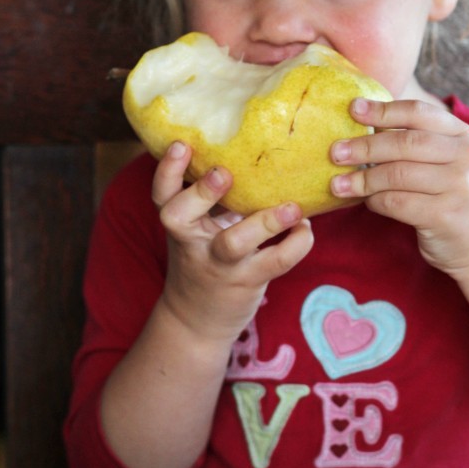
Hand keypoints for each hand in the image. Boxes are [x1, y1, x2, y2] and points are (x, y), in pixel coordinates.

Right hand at [152, 141, 313, 341]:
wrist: (196, 322)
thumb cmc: (203, 258)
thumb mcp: (197, 228)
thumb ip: (212, 199)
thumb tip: (251, 149)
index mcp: (181, 224)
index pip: (162, 195)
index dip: (167, 170)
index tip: (183, 144)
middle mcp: (194, 243)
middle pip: (180, 217)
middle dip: (201, 193)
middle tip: (223, 172)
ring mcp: (219, 265)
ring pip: (233, 243)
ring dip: (265, 222)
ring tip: (293, 207)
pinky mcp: (247, 282)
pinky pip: (274, 262)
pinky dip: (296, 244)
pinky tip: (306, 228)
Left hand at [330, 98, 468, 275]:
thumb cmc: (451, 194)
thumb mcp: (446, 160)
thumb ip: (416, 140)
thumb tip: (361, 119)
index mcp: (462, 134)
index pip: (418, 113)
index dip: (383, 109)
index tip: (352, 109)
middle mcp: (466, 156)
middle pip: (405, 143)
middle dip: (365, 147)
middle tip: (335, 152)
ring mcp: (460, 186)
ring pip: (398, 174)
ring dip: (362, 179)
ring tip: (339, 184)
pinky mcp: (446, 215)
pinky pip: (398, 203)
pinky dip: (376, 201)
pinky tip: (367, 202)